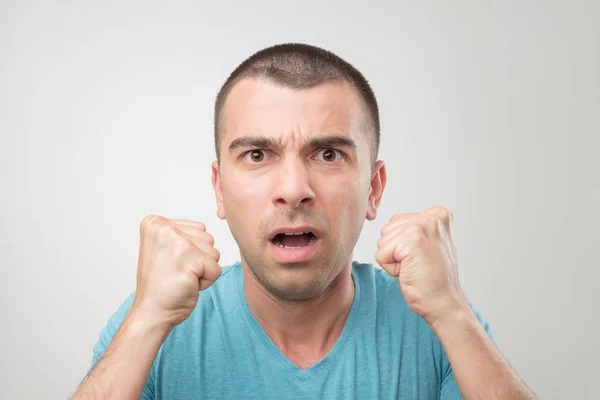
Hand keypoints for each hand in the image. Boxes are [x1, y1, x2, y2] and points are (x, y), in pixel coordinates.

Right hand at [132, 215, 221, 327]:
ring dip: (202, 270)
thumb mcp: (162, 248)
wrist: (151, 312)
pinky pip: (216, 269)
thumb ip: (180, 233)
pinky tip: (186, 285)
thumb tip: (203, 231)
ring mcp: (178, 243)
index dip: (191, 250)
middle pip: (208, 239)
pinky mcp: (191, 260)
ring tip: (180, 277)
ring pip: (214, 253)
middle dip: (199, 259)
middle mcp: (165, 228)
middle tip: (176, 272)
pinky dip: (206, 282)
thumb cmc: (160, 284)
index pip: (198, 229)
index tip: (170, 262)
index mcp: (156, 222)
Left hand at [375, 206, 467, 324]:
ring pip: (382, 241)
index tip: (423, 257)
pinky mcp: (412, 240)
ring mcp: (423, 226)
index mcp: (438, 214)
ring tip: (415, 267)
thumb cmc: (433, 279)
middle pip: (387, 229)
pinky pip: (380, 253)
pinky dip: (390, 268)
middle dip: (396, 251)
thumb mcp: (428, 244)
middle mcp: (433, 216)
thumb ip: (413, 228)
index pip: (397, 222)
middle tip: (418, 264)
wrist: (444, 303)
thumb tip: (389, 225)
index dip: (402, 245)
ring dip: (393, 259)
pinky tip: (410, 272)